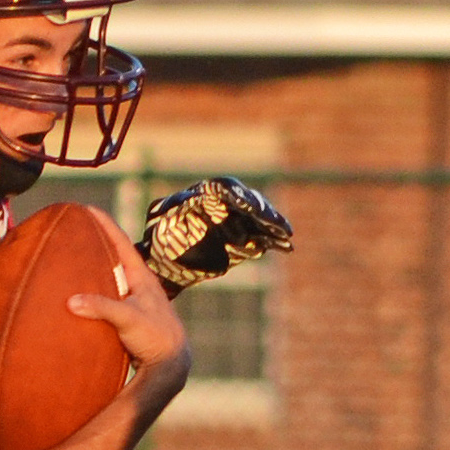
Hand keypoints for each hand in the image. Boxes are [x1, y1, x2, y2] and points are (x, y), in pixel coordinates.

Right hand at [71, 209, 189, 376]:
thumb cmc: (156, 337)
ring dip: (96, 267)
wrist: (170, 364)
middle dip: (97, 241)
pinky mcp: (129, 316)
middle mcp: (139, 284)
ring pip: (112, 276)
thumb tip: (71, 301)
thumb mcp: (129, 319)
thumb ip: (102, 307)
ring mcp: (134, 300)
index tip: (87, 208)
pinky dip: (95, 290)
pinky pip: (108, 296)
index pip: (120, 242)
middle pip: (115, 255)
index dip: (104, 224)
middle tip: (76, 228)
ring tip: (75, 258)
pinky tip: (83, 294)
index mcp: (141, 277)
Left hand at [140, 176, 293, 292]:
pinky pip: (263, 239)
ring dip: (274, 226)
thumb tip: (187, 197)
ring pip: (261, 220)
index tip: (250, 206)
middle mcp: (227, 204)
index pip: (228, 190)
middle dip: (264, 212)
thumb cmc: (162, 232)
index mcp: (208, 193)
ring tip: (286, 235)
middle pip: (250, 202)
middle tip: (276, 222)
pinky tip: (287, 247)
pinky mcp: (245, 240)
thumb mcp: (162, 217)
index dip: (241, 196)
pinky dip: (275, 242)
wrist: (167, 258)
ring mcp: (238, 222)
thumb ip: (176, 206)